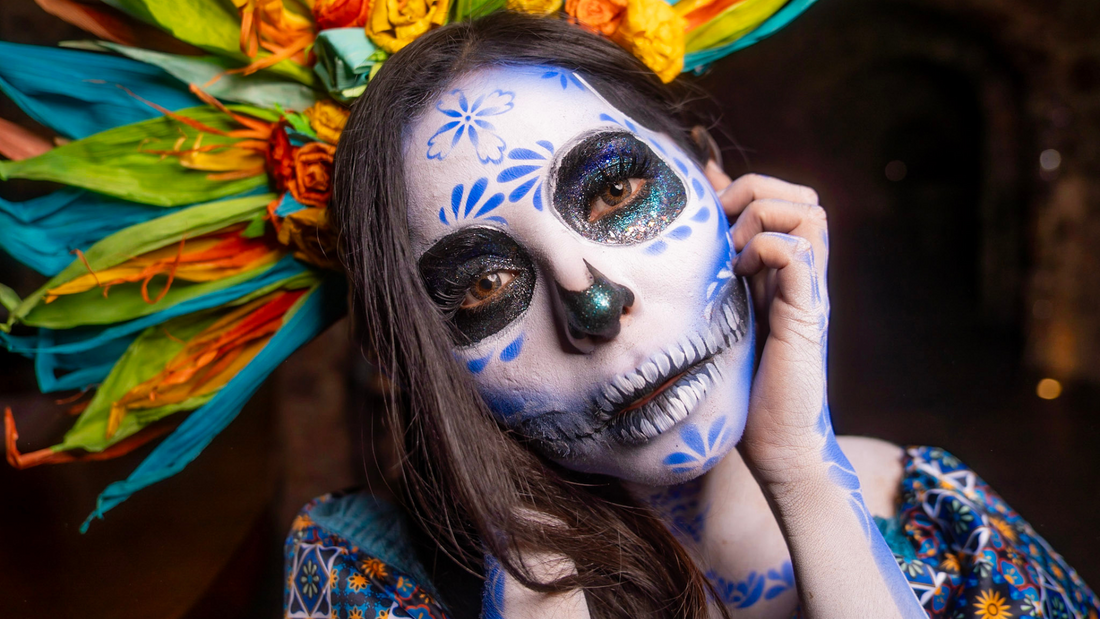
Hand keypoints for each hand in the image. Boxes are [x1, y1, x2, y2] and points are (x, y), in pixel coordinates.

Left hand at [705, 164, 831, 485]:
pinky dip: (767, 249)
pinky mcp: (806, 316)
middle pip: (803, 199)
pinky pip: (798, 254)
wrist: (777, 448)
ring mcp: (807, 295)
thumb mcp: (720, 324)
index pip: (783, 202)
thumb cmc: (743, 393)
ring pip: (810, 214)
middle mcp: (802, 279)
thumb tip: (684, 251)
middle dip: (758, 193)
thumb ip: (713, 286)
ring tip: (733, 253)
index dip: (744, 190)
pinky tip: (739, 274)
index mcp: (782, 276)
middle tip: (722, 230)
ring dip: (764, 218)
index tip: (706, 210)